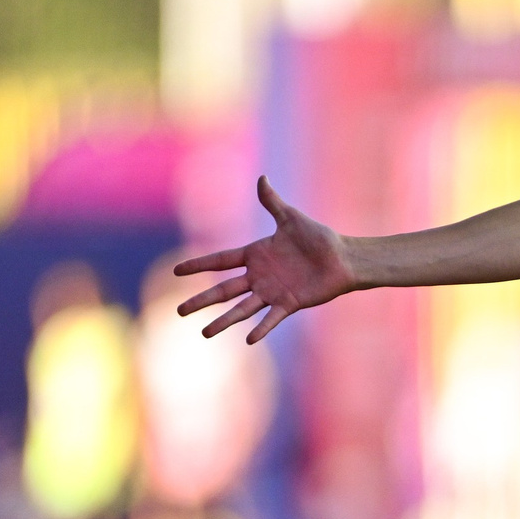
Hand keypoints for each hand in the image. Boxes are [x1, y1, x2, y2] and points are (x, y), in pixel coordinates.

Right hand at [173, 177, 359, 342]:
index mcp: (255, 255)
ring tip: (204, 332)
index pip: (220, 261)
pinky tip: (247, 340)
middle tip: (179, 311)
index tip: (176, 271)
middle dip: (201, 300)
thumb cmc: (318, 238)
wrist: (342, 258)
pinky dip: (261, 329)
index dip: (198, 265)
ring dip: (223, 320)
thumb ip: (272, 202)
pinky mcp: (290, 303)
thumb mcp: (291, 218)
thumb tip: (262, 178)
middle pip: (223, 290)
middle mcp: (259, 276)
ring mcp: (272, 292)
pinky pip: (272, 318)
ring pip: (241, 308)